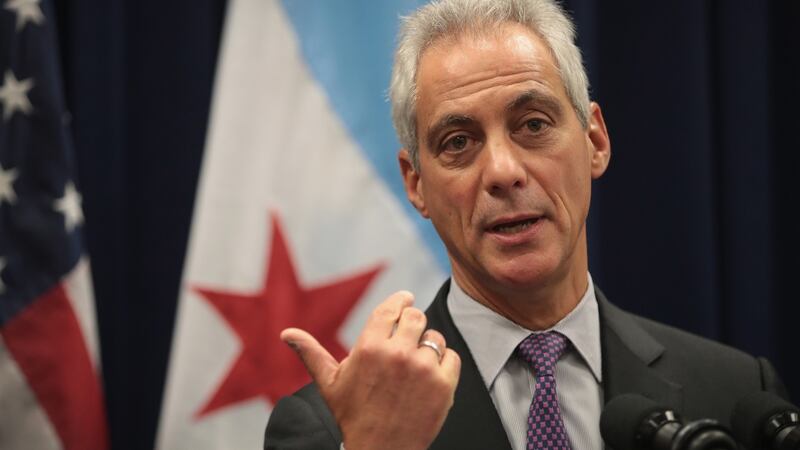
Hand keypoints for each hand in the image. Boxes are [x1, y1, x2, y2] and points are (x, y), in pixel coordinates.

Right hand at [281, 291, 460, 449]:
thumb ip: (311, 353)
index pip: (392, 308)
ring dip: (427, 347)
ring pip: (435, 338)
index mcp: (369, 347)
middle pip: (417, 317)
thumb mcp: (330, 384)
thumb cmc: (353, 416)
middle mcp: (397, 353)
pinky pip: (451, 357)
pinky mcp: (444, 385)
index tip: (406, 298)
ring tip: (414, 366)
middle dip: (413, 324)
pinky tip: (428, 378)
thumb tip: (286, 333)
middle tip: (408, 336)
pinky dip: (443, 364)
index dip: (401, 300)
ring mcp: (423, 369)